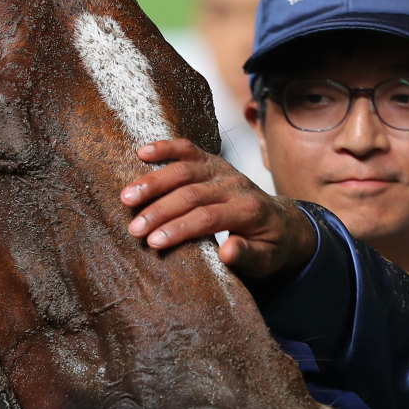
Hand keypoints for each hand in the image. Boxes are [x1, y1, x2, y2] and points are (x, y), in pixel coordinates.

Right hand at [121, 139, 316, 279]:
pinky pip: (188, 149)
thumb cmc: (269, 246)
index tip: (154, 242)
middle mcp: (235, 185)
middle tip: (134, 228)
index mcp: (248, 211)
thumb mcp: (266, 260)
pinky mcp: (213, 161)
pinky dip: (165, 148)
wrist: (282, 223)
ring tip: (126, 198)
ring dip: (153, 183)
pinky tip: (142, 152)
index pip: (207, 217)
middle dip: (159, 211)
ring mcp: (223, 170)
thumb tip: (227, 252)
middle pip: (191, 194)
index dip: (179, 229)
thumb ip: (248, 256)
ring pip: (184, 170)